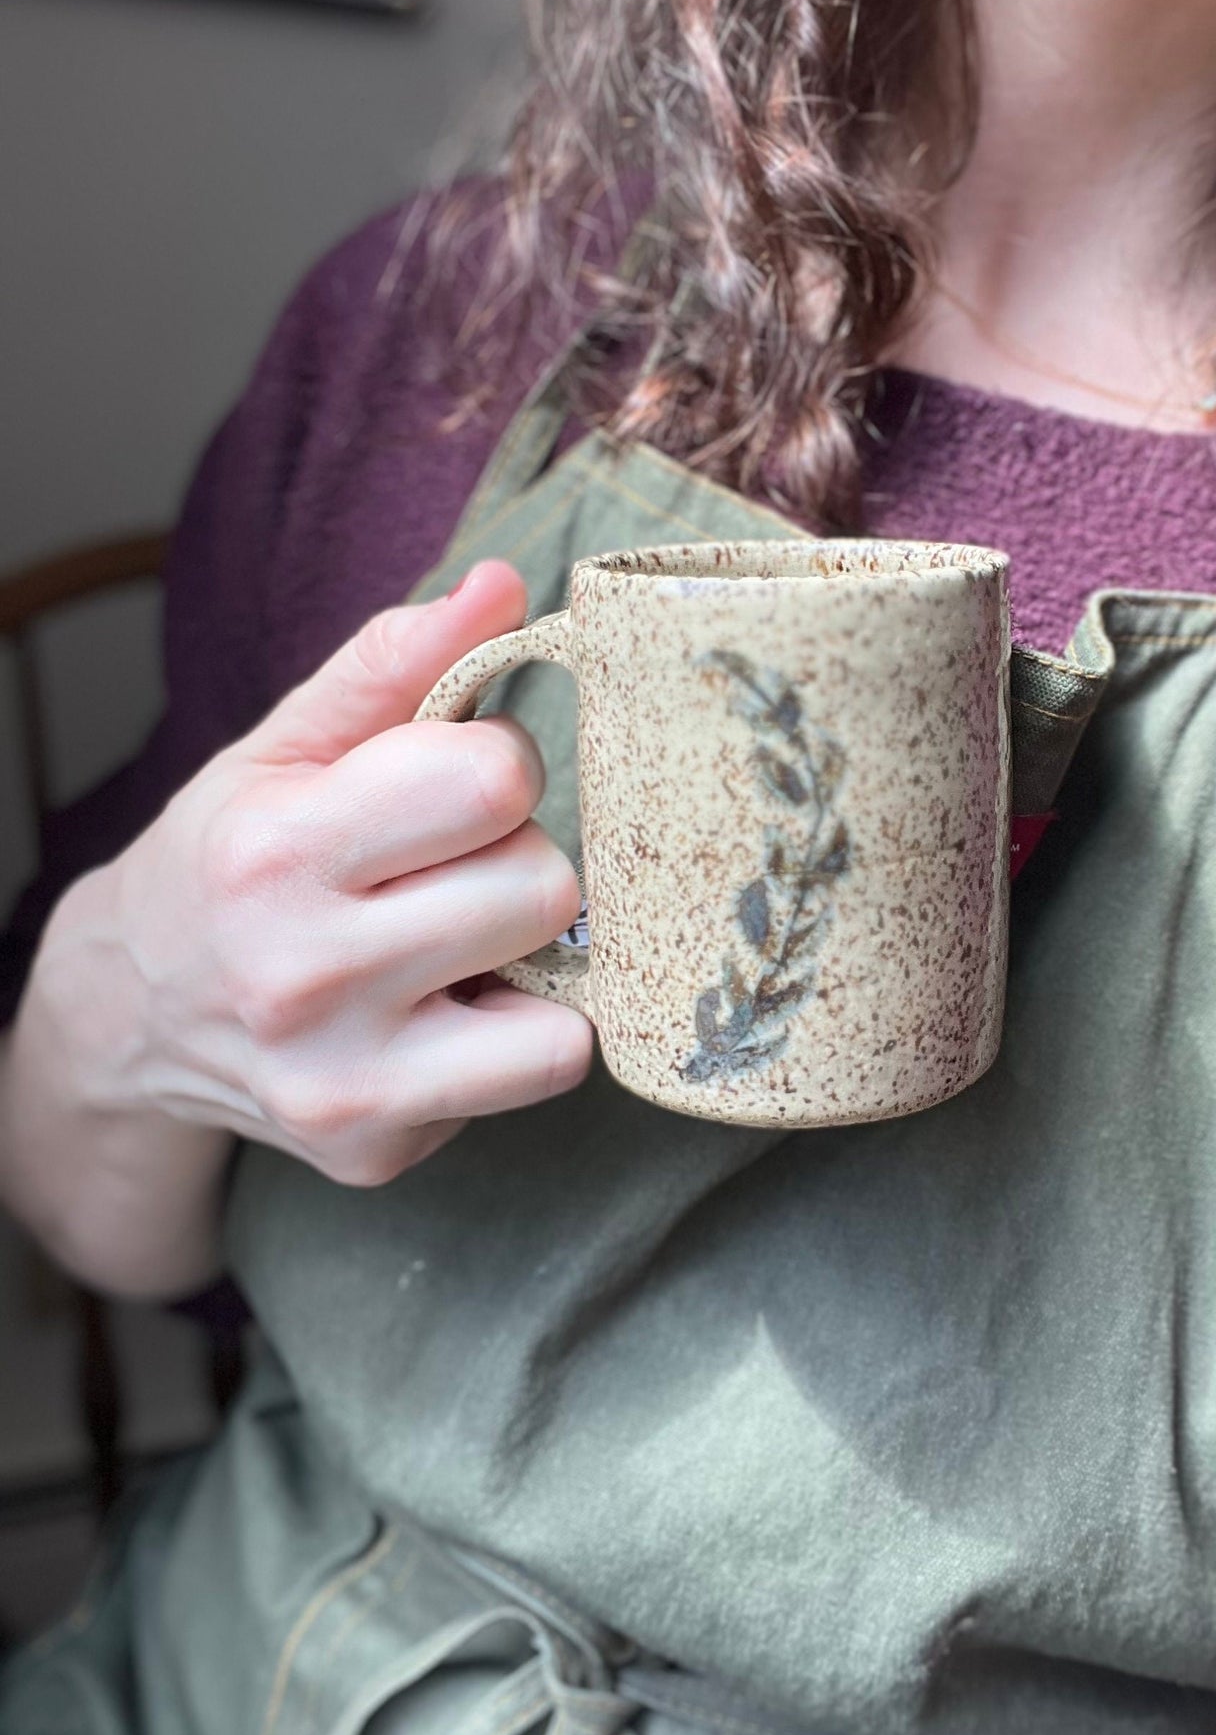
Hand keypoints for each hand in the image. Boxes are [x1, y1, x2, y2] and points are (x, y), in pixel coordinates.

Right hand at [58, 561, 592, 1187]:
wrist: (133, 1016)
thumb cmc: (232, 860)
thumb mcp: (286, 748)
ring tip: (453, 940)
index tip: (449, 784)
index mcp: (276, 852)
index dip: (496, 765)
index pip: (492, 779)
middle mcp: (303, 976)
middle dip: (513, 857)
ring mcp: (342, 1081)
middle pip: (542, 885)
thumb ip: (394, 661)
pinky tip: (444, 1011)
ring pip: (562, 998)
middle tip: (447, 870)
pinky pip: (540, 1069)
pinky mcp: (378, 1149)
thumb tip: (504, 585)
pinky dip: (516, 1034)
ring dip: (527, 955)